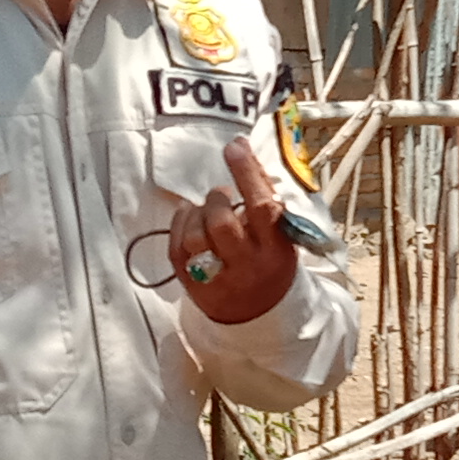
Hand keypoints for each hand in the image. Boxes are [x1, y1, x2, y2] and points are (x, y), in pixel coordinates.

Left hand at [168, 140, 302, 325]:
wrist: (261, 313)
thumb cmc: (271, 260)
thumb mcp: (282, 232)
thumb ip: (266, 194)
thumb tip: (242, 147)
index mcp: (275, 248)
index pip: (262, 207)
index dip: (247, 175)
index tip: (234, 147)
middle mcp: (247, 265)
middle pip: (221, 225)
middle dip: (215, 200)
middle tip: (220, 196)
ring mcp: (218, 278)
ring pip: (195, 238)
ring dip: (195, 214)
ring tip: (205, 211)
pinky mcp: (193, 286)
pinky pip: (176, 249)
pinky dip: (179, 225)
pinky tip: (189, 219)